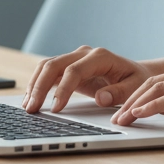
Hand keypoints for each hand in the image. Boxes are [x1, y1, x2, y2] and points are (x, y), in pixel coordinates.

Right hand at [22, 46, 151, 113]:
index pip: (75, 70)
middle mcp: (84, 54)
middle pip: (54, 64)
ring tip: (27, 107)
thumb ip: (119, 92)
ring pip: (47, 66)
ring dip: (34, 85)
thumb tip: (101, 98)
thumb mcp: (134, 87)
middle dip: (40, 86)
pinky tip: (30, 100)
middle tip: (32, 109)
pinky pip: (48, 72)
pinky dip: (37, 84)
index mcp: (100, 56)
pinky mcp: (68, 67)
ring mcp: (74, 58)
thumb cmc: (135, 80)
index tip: (56, 108)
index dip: (63, 89)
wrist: (135, 73)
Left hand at [112, 60, 163, 133]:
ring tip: (122, 120)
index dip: (141, 95)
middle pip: (154, 82)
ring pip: (157, 88)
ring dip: (135, 105)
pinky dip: (151, 107)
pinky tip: (139, 115)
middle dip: (131, 100)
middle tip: (117, 116)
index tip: (127, 109)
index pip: (162, 80)